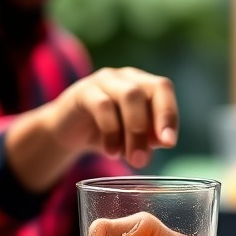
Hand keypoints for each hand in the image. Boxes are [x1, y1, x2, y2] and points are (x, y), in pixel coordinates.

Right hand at [47, 67, 177, 167]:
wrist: (67, 131)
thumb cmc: (107, 134)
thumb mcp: (132, 137)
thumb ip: (149, 137)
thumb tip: (165, 140)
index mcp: (143, 84)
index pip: (162, 89)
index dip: (168, 114)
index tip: (169, 142)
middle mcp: (126, 77)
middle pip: (148, 90)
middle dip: (149, 126)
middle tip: (144, 158)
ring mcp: (104, 80)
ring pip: (128, 96)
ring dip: (133, 132)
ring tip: (131, 159)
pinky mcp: (83, 91)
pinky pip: (103, 106)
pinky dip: (111, 132)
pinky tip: (111, 152)